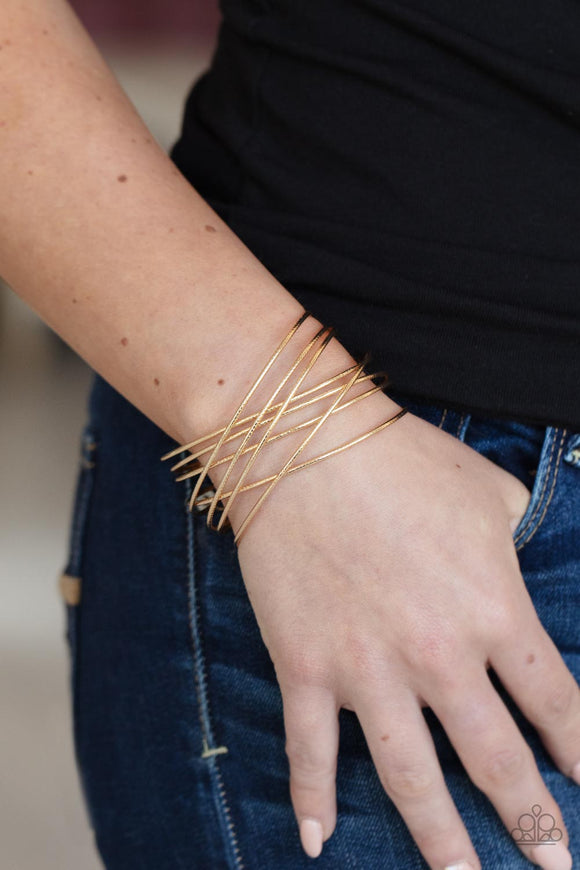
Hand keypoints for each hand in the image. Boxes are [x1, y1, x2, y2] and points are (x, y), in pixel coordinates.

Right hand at [225, 388, 578, 869]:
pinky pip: (310, 751)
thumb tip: (518, 567)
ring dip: (442, 842)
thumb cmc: (404, 460)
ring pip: (412, 779)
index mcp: (494, 611)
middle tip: (554, 866)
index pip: (557, 706)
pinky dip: (312, 800)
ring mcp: (367, 670)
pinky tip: (317, 842)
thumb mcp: (489, 493)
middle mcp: (438, 656)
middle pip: (497, 762)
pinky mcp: (306, 666)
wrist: (304, 445)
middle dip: (533, 823)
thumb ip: (517, 542)